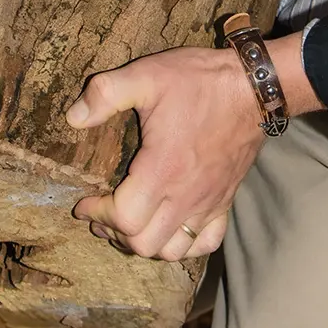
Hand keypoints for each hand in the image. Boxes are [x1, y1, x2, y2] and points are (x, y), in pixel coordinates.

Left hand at [66, 45, 266, 259]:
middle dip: (115, 233)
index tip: (83, 202)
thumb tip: (73, 118)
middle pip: (144, 244)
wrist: (254, 87)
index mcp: (162, 170)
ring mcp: (208, 202)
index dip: (96, 214)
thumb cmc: (200, 82)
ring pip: (173, 251)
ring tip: (132, 223)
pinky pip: (205, 243)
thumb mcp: (147, 76)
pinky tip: (170, 227)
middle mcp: (185, 195)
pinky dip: (184, 245)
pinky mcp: (224, 201)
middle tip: (102, 214)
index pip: (123, 218)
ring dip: (146, 243)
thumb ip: (105, 93)